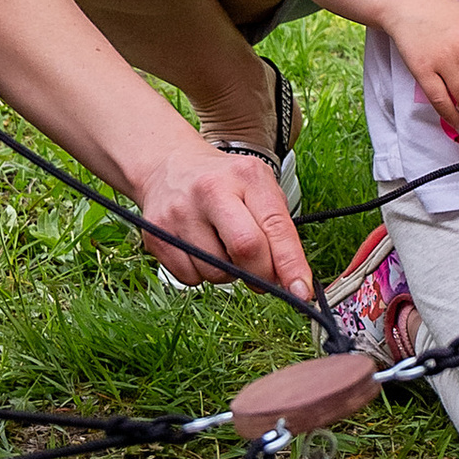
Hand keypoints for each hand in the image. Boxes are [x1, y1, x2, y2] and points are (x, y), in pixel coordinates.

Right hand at [134, 140, 315, 304]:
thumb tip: (290, 281)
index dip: (291, 264)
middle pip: (246, 249)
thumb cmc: (223, 182)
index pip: (275, 226)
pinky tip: (200, 248)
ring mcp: (179, 212)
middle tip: (263, 277)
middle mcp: (210, 190)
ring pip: (217, 272)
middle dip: (261, 275)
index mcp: (245, 176)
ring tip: (221, 246)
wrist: (168, 166)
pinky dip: (202, 274)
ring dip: (229, 274)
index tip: (302, 292)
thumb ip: (278, 230)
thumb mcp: (258, 189)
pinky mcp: (156, 234)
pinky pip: (190, 279)